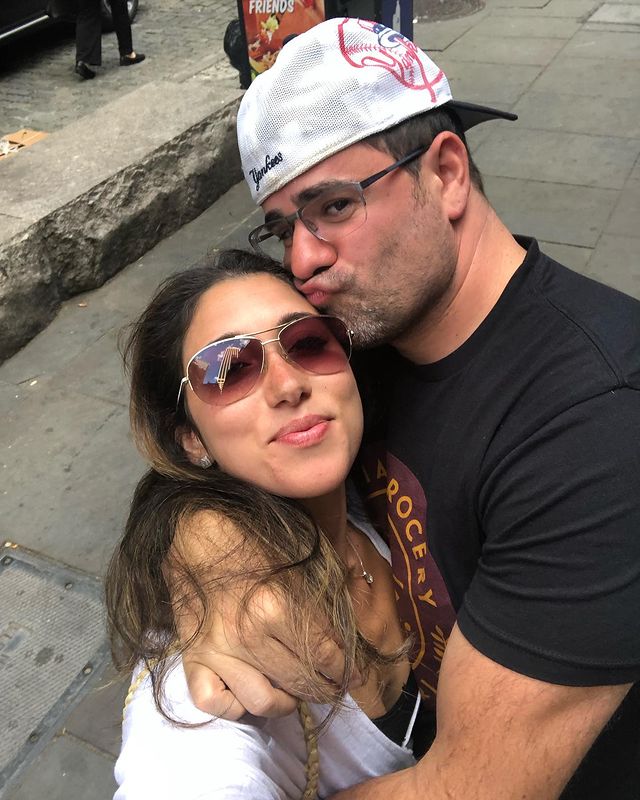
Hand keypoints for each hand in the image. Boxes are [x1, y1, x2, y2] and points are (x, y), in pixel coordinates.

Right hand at [167, 509, 359, 718]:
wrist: (197, 536)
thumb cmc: (250, 545)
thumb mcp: (294, 565)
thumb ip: (318, 601)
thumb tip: (342, 637)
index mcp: (277, 605)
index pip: (326, 653)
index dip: (344, 668)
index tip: (351, 674)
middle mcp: (249, 634)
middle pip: (301, 680)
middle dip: (323, 688)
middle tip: (329, 686)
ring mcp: (219, 651)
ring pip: (263, 701)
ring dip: (286, 702)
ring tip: (293, 693)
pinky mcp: (193, 658)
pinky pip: (214, 703)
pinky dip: (234, 706)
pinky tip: (247, 693)